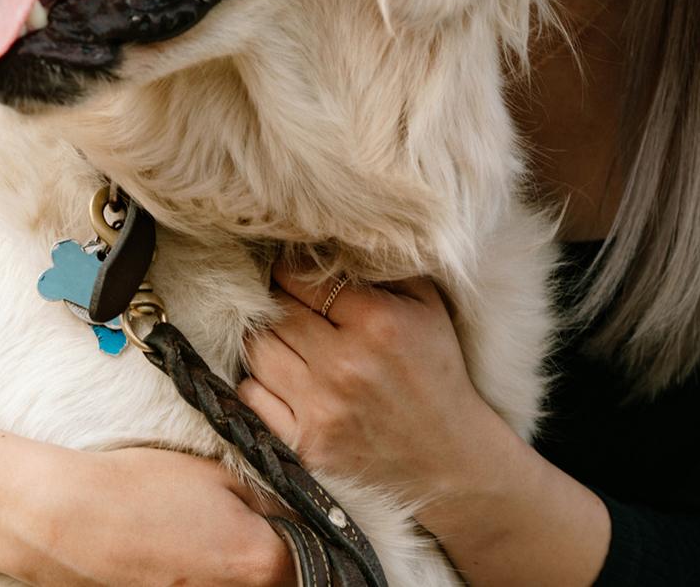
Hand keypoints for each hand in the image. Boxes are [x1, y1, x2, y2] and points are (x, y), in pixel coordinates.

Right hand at [2, 443, 292, 586]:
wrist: (63, 523)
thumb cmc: (137, 490)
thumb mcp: (215, 475)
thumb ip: (268, 498)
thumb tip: (296, 510)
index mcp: (260, 560)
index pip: (317, 558)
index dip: (312, 537)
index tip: (301, 522)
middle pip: (282, 581)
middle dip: (277, 559)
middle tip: (250, 527)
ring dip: (239, 571)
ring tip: (204, 539)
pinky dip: (206, 577)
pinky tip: (181, 555)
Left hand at [236, 261, 512, 507]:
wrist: (448, 458)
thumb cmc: (436, 372)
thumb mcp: (427, 306)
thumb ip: (382, 269)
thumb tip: (329, 241)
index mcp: (378, 322)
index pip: (299, 277)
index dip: (291, 271)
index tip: (295, 276)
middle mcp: (345, 366)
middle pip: (274, 312)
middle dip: (278, 304)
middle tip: (291, 308)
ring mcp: (322, 410)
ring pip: (257, 350)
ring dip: (266, 340)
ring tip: (288, 341)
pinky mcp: (305, 446)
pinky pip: (252, 396)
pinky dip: (259, 383)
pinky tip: (284, 380)